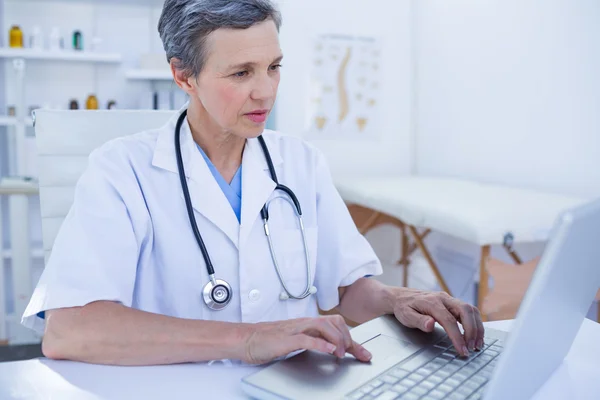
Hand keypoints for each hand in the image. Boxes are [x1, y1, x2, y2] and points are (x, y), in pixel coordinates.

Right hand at [242, 315, 372, 364]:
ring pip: (324, 326)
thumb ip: (311, 341)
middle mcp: (304, 323)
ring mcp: (295, 329)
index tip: (363, 353)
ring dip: (337, 339)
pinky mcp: (286, 338)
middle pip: (334, 322)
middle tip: (357, 354)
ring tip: (342, 353)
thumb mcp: (295, 340)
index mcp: (307, 324)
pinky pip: (307, 338)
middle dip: (349, 338)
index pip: (335, 326)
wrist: (246, 339)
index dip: (352, 339)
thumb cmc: (267, 340)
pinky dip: (321, 343)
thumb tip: (330, 348)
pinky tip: (329, 350)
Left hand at [392, 289, 483, 356]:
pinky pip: (469, 311)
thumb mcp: (405, 315)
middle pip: (465, 311)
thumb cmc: (403, 307)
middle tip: (472, 348)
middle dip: (472, 330)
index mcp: (432, 302)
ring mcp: (449, 299)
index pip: (449, 320)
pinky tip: (475, 336)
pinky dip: (475, 323)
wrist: (401, 297)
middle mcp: (443, 298)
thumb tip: (430, 324)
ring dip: (477, 327)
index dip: (457, 336)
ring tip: (477, 344)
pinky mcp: (452, 303)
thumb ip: (418, 320)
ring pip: (470, 309)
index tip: (462, 350)